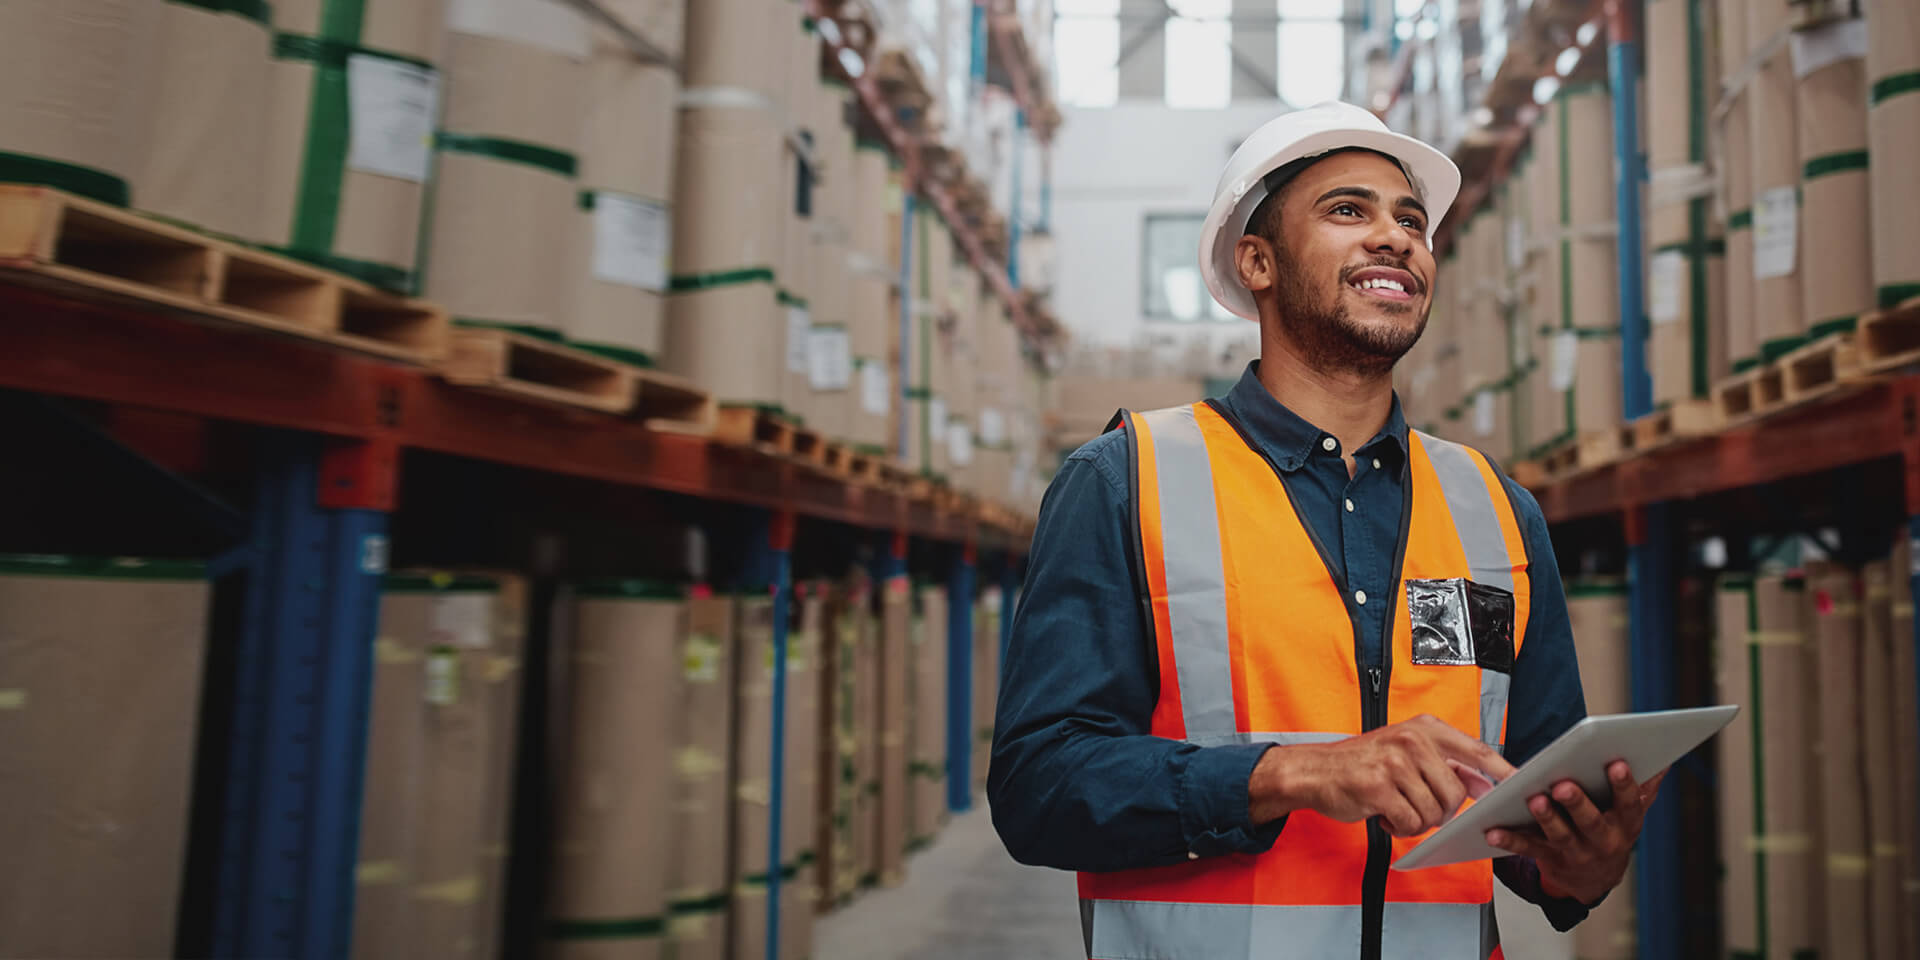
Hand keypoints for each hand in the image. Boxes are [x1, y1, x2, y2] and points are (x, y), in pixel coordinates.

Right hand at [1250, 714, 1516, 835]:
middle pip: (1456, 792)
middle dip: (1442, 810)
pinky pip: (1410, 822)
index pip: (1477, 750)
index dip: (1503, 770)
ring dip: (1417, 820)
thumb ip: (1444, 764)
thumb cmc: (1363, 764)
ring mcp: (1394, 762)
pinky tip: (1383, 814)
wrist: (1314, 771)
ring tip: (1396, 807)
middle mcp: (1412, 740)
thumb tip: (1484, 784)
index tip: (1524, 784)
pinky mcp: (1377, 787)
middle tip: (1417, 806)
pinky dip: (1399, 827)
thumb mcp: (1406, 751)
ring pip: (1433, 811)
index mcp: (1424, 728)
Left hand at [1484, 761, 1665, 904]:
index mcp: (1625, 824)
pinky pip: (1528, 848)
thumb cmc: (1611, 830)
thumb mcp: (1631, 812)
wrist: (1595, 879)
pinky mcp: (1549, 858)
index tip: (1617, 763)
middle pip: (1591, 822)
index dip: (1625, 785)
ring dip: (1546, 818)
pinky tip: (1493, 831)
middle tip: (1564, 784)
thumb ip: (1644, 788)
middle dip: (1578, 803)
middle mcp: (1603, 840)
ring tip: (1533, 800)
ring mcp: (1575, 852)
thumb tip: (1662, 761)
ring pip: (1560, 835)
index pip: (1629, 804)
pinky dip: (1510, 840)